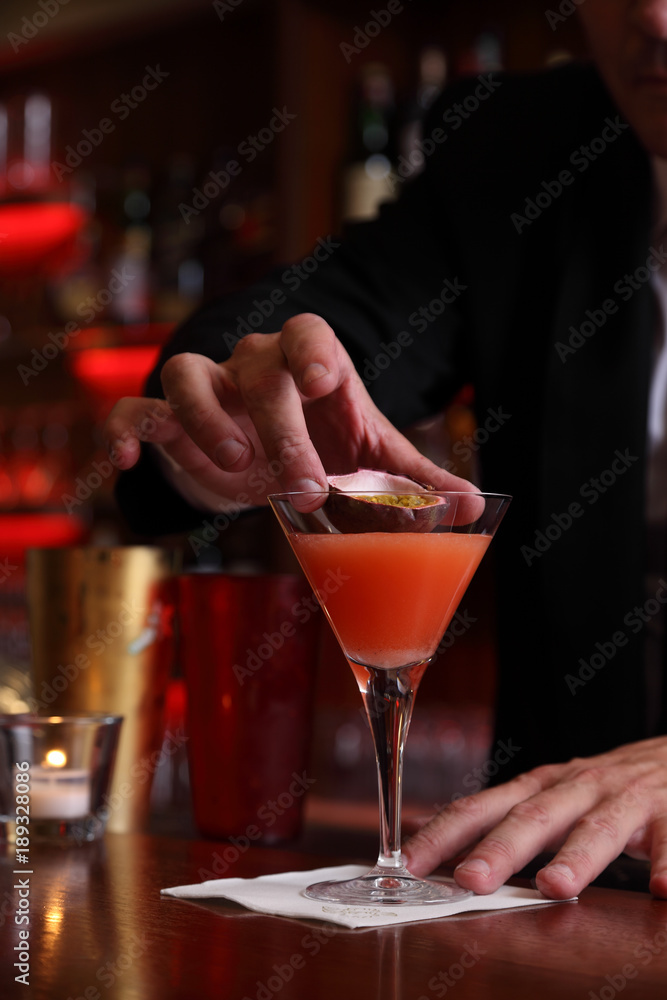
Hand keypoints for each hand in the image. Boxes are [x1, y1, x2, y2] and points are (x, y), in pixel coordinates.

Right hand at [103, 313, 477, 508]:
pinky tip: (126, 462)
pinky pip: (134, 410)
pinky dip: (125, 431)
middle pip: (258, 371)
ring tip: (231, 463)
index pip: (308, 332)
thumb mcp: (367, 458)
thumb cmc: (320, 445)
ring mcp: (206, 389)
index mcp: (309, 366)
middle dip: (280, 429)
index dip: (312, 350)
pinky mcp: (164, 420)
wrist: (257, 461)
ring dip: (204, 417)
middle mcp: (254, 367)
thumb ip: (414, 480)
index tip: (322, 383)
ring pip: (187, 373)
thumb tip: (474, 506)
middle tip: (304, 489)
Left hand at [402, 736, 666, 898]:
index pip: (482, 806)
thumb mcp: (553, 794)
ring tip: (557, 887)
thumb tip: (446, 847)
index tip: (409, 863)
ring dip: (576, 857)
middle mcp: (576, 786)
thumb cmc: (604, 785)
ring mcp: (623, 798)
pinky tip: (661, 889)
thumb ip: (511, 819)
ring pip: (598, 828)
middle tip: (471, 880)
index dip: (444, 833)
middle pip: (534, 817)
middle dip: (501, 848)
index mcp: (541, 786)